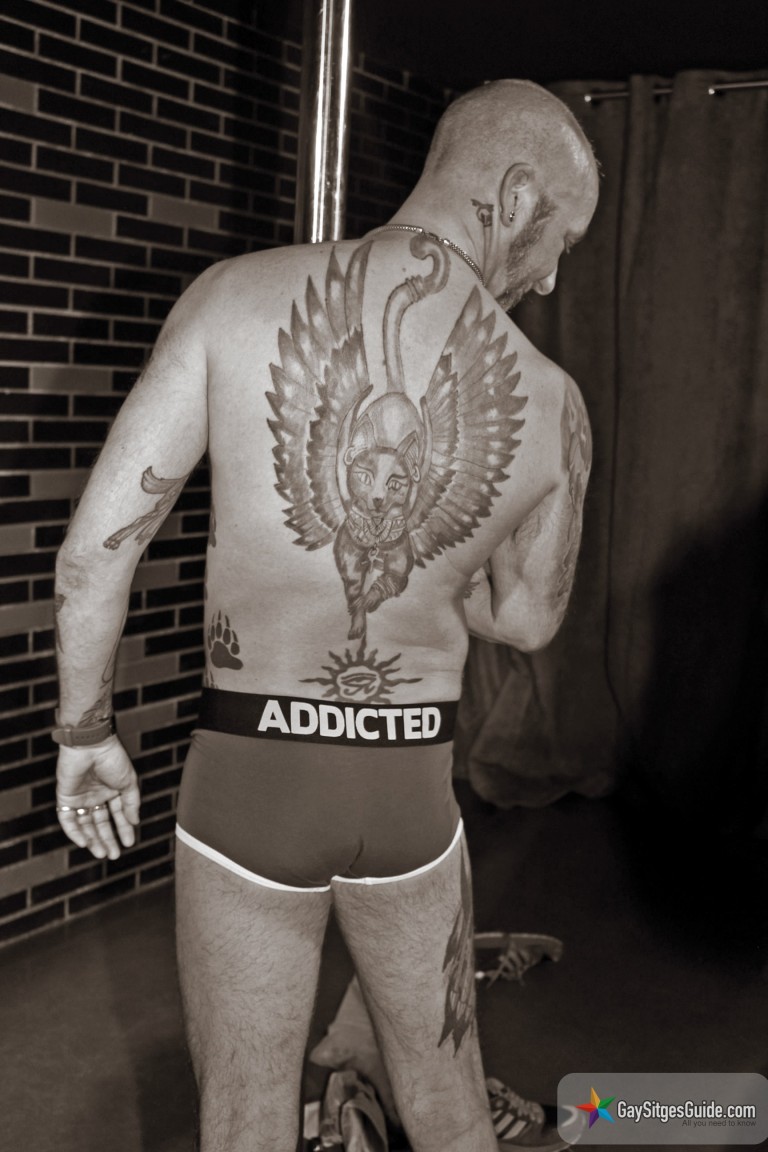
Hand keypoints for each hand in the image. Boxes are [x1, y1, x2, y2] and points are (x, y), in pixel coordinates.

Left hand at [56, 735, 140, 860]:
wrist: (91, 745)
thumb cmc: (112, 758)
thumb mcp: (128, 782)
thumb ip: (131, 803)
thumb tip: (135, 821)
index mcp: (112, 790)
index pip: (117, 815)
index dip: (124, 829)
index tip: (129, 842)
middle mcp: (96, 796)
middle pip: (100, 823)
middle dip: (107, 839)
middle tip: (114, 855)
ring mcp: (80, 797)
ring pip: (85, 824)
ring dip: (93, 839)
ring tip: (102, 852)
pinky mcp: (65, 797)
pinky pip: (68, 818)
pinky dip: (74, 831)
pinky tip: (84, 842)